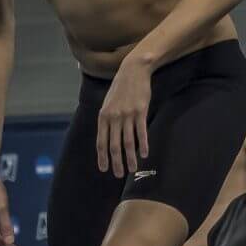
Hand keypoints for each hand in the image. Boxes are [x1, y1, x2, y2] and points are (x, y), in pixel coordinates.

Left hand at [96, 56, 152, 177]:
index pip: (101, 141)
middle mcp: (113, 117)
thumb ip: (107, 119)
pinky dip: (143, 145)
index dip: (102, 157)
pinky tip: (144, 154)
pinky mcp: (140, 112)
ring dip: (130, 158)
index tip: (104, 169)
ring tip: (132, 169)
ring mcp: (127, 115)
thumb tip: (107, 136)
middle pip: (114, 145)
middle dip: (115, 162)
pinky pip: (141, 132)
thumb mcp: (108, 103)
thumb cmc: (121, 88)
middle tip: (118, 174)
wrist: (133, 71)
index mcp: (103, 116)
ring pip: (128, 142)